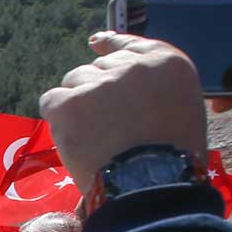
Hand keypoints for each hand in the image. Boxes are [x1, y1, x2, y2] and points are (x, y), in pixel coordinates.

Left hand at [39, 33, 208, 186]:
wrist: (151, 187)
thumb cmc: (170, 160)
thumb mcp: (180, 111)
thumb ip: (153, 89)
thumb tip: (115, 70)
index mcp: (168, 64)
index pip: (130, 43)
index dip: (111, 44)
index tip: (96, 43)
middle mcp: (134, 65)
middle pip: (97, 67)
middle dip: (96, 91)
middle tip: (104, 124)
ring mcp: (100, 81)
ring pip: (74, 81)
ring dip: (77, 104)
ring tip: (95, 137)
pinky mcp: (71, 101)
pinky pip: (52, 100)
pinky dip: (58, 119)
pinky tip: (76, 139)